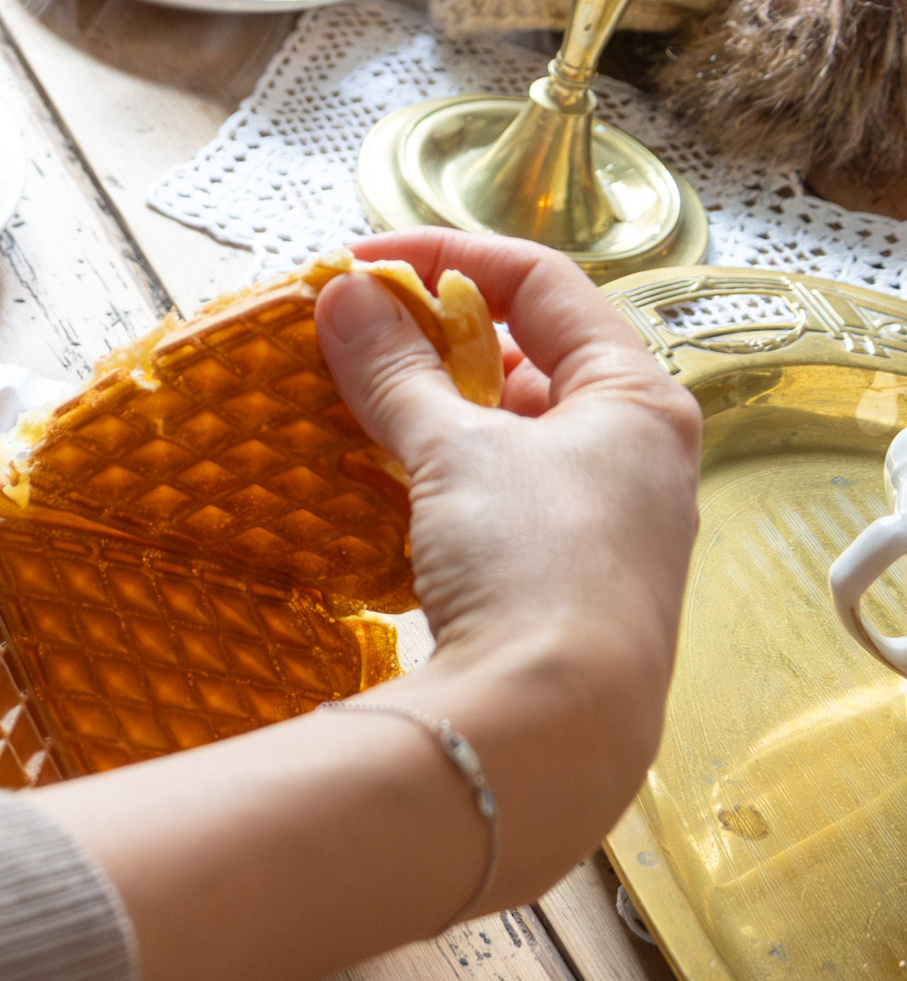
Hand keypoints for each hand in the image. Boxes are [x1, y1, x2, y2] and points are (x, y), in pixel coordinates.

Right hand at [317, 232, 700, 774]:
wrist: (553, 723)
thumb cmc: (533, 564)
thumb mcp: (454, 450)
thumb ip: (394, 369)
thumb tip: (344, 296)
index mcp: (636, 396)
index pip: (542, 282)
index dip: (448, 256)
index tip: (363, 262)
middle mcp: (634, 451)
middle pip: (526, 356)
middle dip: (433, 339)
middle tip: (352, 336)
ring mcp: (600, 519)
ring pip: (505, 431)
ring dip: (428, 409)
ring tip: (352, 404)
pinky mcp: (558, 579)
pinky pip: (492, 495)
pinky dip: (436, 475)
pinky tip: (380, 483)